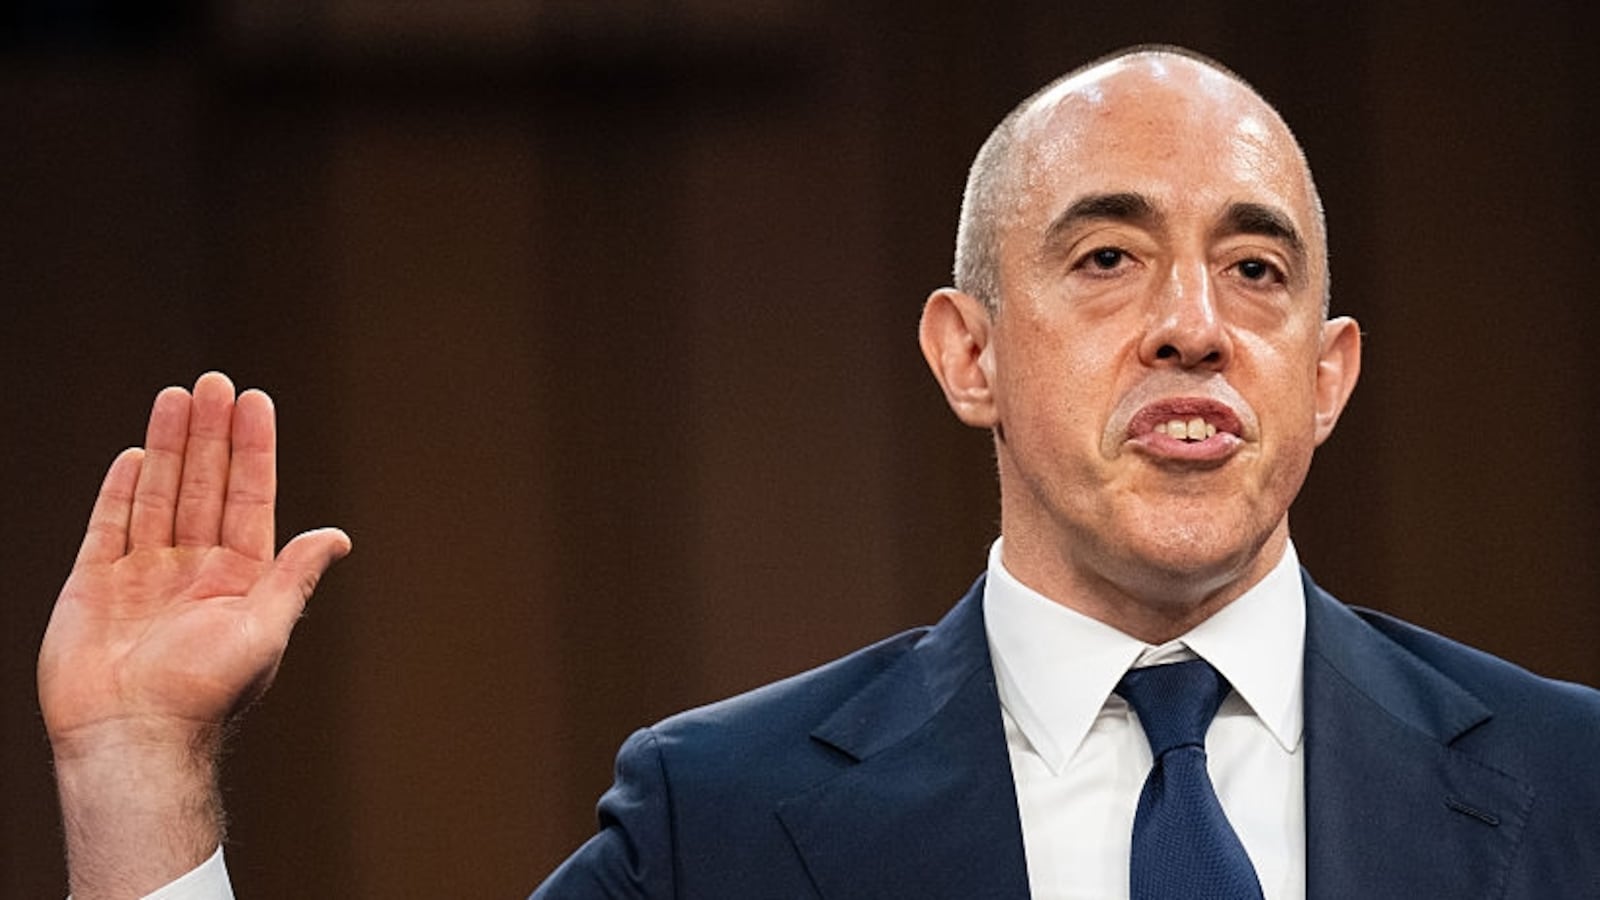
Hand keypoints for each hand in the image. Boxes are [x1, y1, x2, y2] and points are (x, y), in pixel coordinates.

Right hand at [38, 372, 349, 896]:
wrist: (134, 738)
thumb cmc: (207, 694)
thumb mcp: (264, 630)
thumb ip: (294, 576)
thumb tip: (339, 536)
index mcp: (239, 578)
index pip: (249, 497)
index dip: (252, 449)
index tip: (255, 401)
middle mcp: (194, 569)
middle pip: (203, 484)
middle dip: (210, 433)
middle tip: (215, 381)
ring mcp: (144, 574)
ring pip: (159, 494)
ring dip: (169, 445)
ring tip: (178, 396)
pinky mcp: (96, 584)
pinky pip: (110, 525)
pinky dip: (122, 489)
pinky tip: (136, 453)